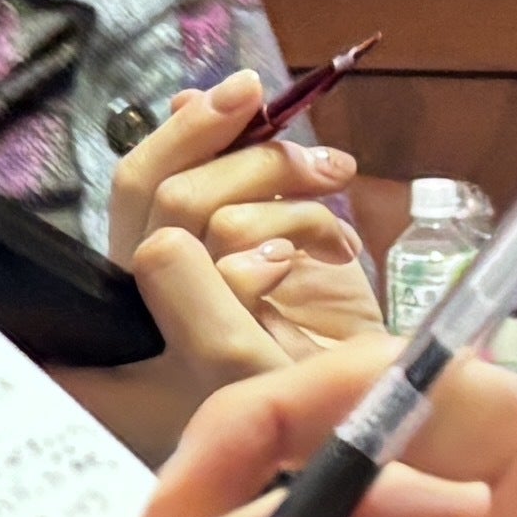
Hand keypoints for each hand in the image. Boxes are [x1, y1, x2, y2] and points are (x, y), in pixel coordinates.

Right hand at [105, 77, 379, 361]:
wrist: (384, 427)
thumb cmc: (332, 343)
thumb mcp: (283, 240)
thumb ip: (228, 179)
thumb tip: (187, 99)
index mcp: (150, 285)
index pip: (131, 187)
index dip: (181, 131)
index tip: (246, 89)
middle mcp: (140, 323)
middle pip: (158, 196)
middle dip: (248, 156)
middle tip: (324, 164)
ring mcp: (169, 358)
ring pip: (190, 225)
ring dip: (280, 203)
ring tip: (337, 227)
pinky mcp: (220, 377)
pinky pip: (220, 283)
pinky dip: (266, 253)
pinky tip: (315, 259)